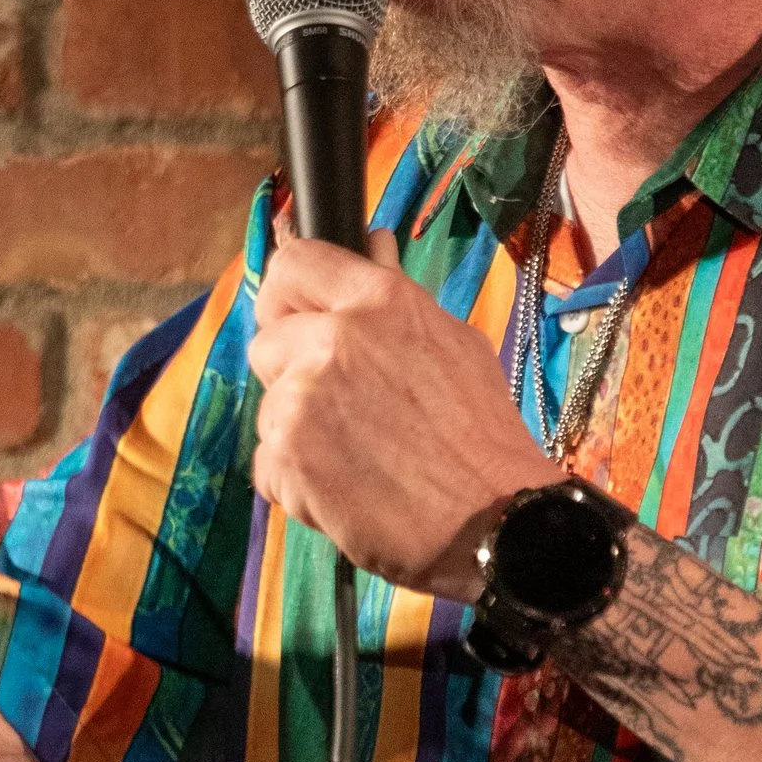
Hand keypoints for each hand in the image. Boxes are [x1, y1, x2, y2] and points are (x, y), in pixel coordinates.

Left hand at [247, 233, 543, 593]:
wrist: (494, 520)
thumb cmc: (482, 436)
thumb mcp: (451, 344)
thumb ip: (395, 296)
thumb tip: (373, 241)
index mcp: (378, 302)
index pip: (293, 265)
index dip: (287, 296)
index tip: (294, 320)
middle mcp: (333, 340)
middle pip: (267, 343)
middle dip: (293, 375)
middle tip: (344, 410)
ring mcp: (303, 400)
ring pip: (269, 408)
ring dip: (299, 435)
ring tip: (359, 458)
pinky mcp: (287, 458)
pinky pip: (268, 464)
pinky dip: (297, 483)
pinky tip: (347, 491)